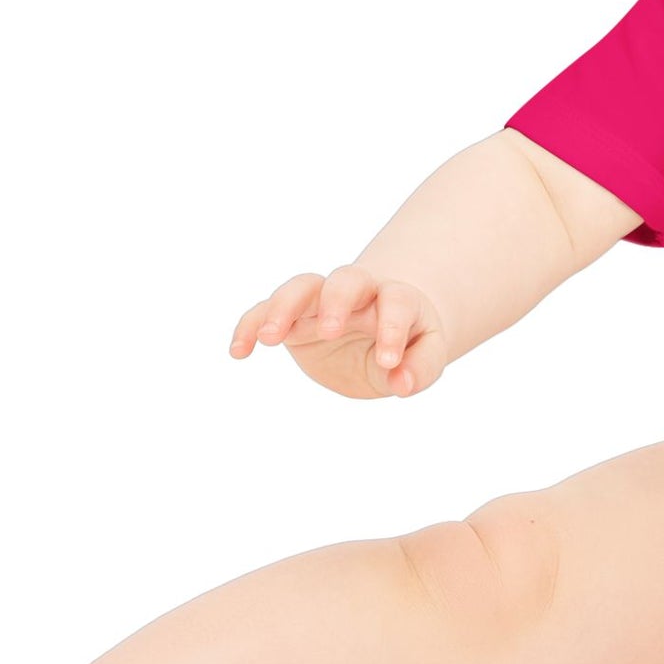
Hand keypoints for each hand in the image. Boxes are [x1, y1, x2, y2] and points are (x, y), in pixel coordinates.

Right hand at [227, 264, 447, 400]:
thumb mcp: (425, 358)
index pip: (396, 302)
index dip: (392, 328)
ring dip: (284, 306)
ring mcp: (323, 302)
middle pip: (346, 280)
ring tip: (271, 338)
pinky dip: (250, 325)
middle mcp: (359, 294)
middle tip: (329, 330)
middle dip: (336, 300)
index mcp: (397, 299)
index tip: (388, 362)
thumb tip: (402, 383)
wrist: (380, 337)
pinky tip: (238, 351)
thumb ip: (420, 367)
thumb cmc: (408, 345)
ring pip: (302, 287)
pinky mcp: (294, 318)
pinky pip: (266, 311)